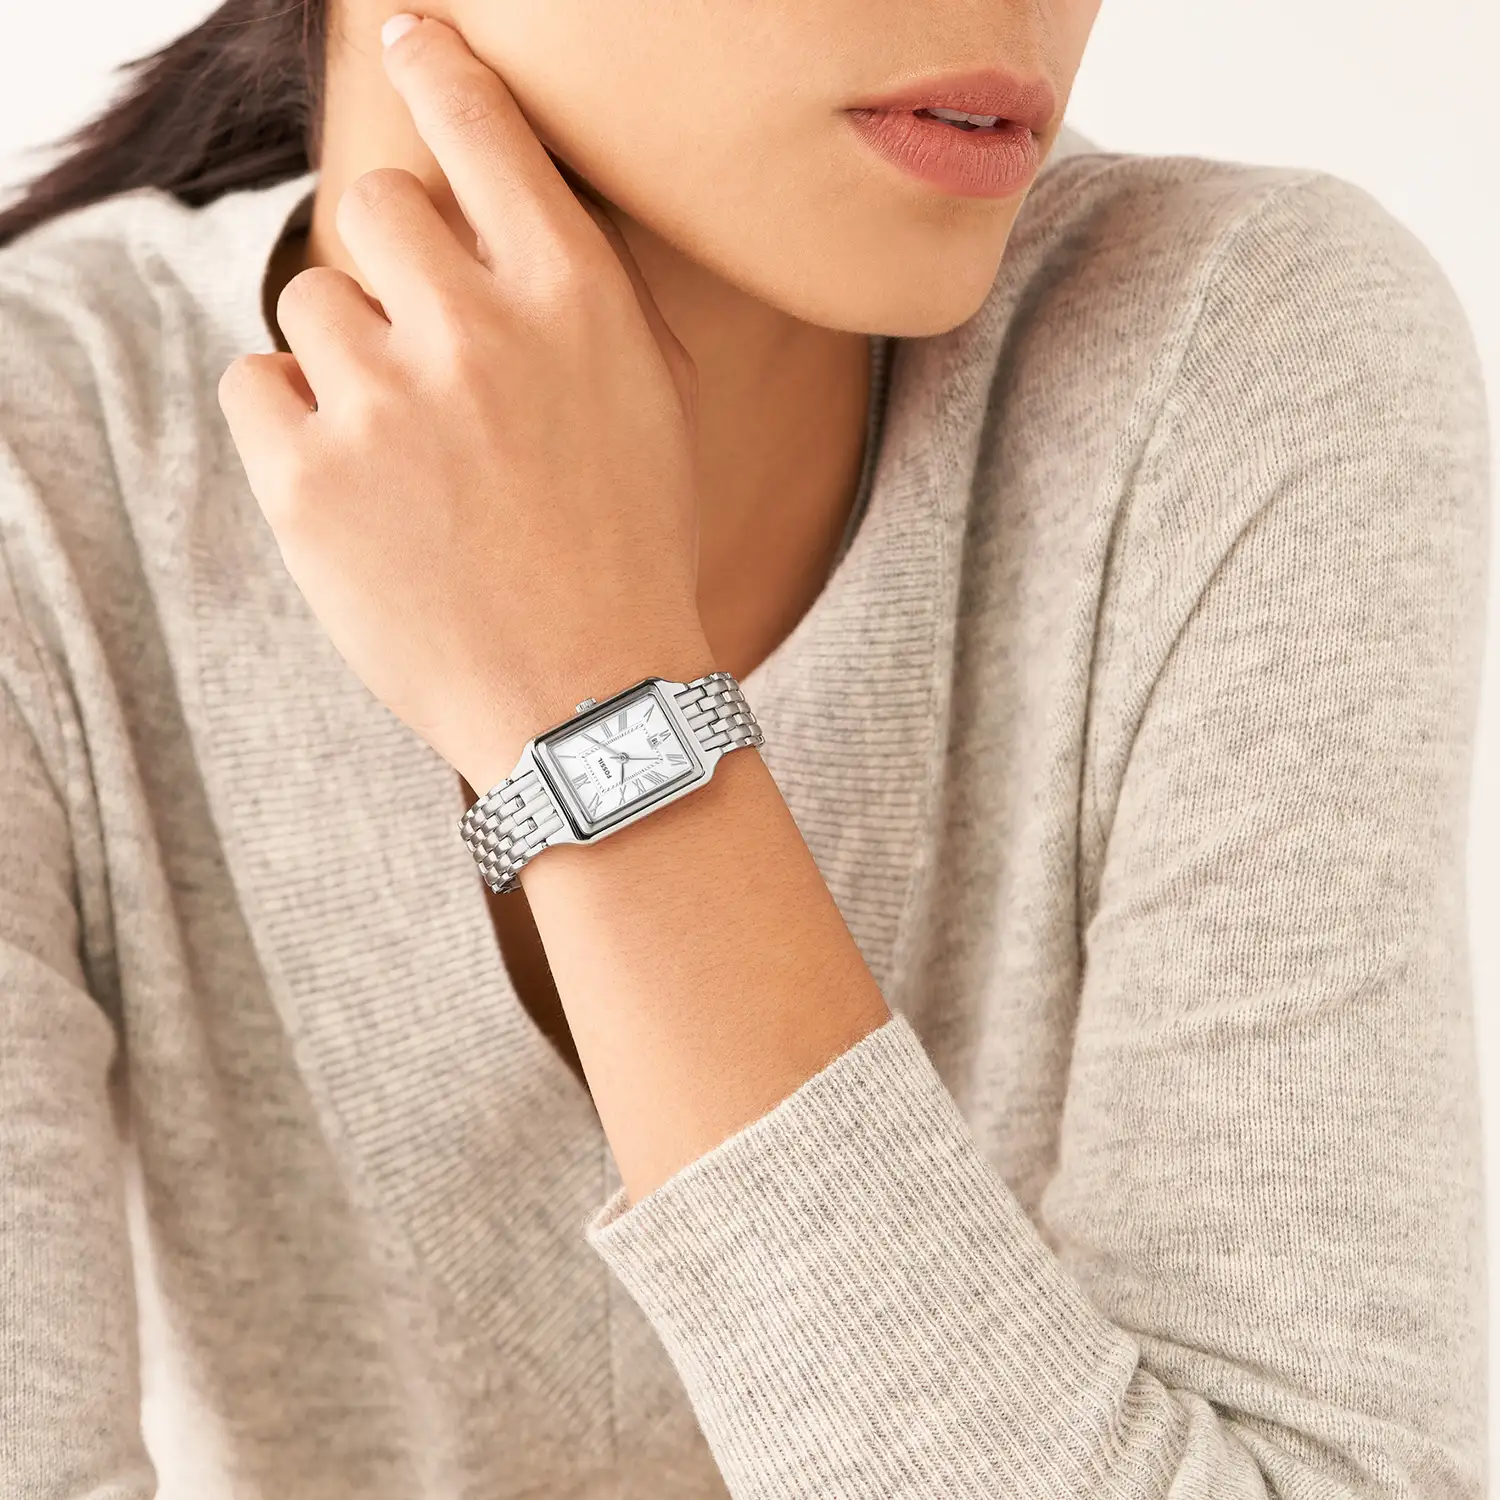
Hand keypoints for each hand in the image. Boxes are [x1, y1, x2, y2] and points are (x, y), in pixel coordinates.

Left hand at [217, 14, 714, 791]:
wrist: (588, 700)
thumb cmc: (630, 552)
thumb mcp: (651, 405)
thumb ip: (580, 296)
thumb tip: (503, 218)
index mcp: (574, 298)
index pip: (481, 124)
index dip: (436, 68)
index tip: (409, 39)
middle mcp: (478, 329)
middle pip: (375, 207)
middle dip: (393, 266)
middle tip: (423, 348)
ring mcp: (385, 403)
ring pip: (311, 302)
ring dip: (348, 358)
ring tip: (405, 453)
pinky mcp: (307, 480)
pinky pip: (257, 382)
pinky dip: (292, 421)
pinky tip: (354, 483)